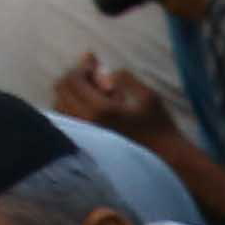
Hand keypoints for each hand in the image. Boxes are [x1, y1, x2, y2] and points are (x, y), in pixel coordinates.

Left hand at [53, 54, 174, 144]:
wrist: (165, 159)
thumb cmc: (159, 127)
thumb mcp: (148, 95)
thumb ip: (123, 77)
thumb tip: (100, 70)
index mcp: (101, 110)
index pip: (73, 79)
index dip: (82, 67)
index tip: (95, 65)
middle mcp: (87, 123)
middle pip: (61, 90)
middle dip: (75, 78)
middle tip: (94, 78)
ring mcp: (84, 135)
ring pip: (59, 105)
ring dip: (71, 92)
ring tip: (92, 93)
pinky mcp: (86, 144)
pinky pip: (65, 120)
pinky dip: (70, 107)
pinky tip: (88, 107)